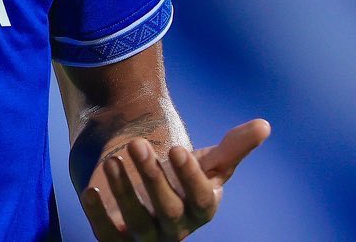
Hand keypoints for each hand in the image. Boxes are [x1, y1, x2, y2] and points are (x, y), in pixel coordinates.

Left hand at [80, 118, 270, 240]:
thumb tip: (265, 125)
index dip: (191, 177)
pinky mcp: (117, 237)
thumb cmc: (176, 169)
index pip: (201, 199)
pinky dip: (99, 216)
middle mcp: (177, 227)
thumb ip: (233, 147)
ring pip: (139, 222)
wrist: (137, 176)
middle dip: (153, 177)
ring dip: (125, 192)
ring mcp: (147, 235)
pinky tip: (90, 191)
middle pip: (169, 210)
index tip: (176, 148)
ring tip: (113, 158)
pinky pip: (108, 235)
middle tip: (137, 143)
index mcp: (201, 207)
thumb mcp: (205, 160)